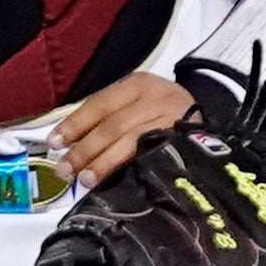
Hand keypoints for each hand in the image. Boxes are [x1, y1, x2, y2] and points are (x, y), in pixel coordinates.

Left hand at [50, 73, 195, 190]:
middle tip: (64, 168)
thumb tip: (69, 145)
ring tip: (85, 179)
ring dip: (103, 162)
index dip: (75, 124)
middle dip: (84, 148)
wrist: (210, 126)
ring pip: (129, 140)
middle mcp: (155, 97)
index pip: (99, 104)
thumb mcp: (137, 106)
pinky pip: (150, 155)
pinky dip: (129, 168)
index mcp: (138, 84)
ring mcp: (170, 119)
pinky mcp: (182, 141)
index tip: (55, 143)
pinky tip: (114, 180)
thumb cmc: (162, 117)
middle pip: (111, 124)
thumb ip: (108, 120)